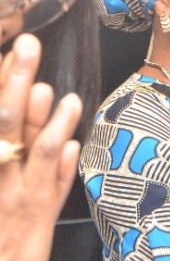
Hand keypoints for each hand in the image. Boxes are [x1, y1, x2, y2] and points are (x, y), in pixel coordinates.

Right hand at [0, 35, 82, 260]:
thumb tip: (41, 98)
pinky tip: (72, 146)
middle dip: (17, 81)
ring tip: (64, 95)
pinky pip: (52, 187)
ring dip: (50, 121)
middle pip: (6, 119)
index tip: (13, 46)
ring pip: (34, 151)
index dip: (3, 79)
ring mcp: (18, 193)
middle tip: (28, 45)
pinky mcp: (39, 216)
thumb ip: (13, 137)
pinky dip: (62, 165)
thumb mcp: (3, 175)